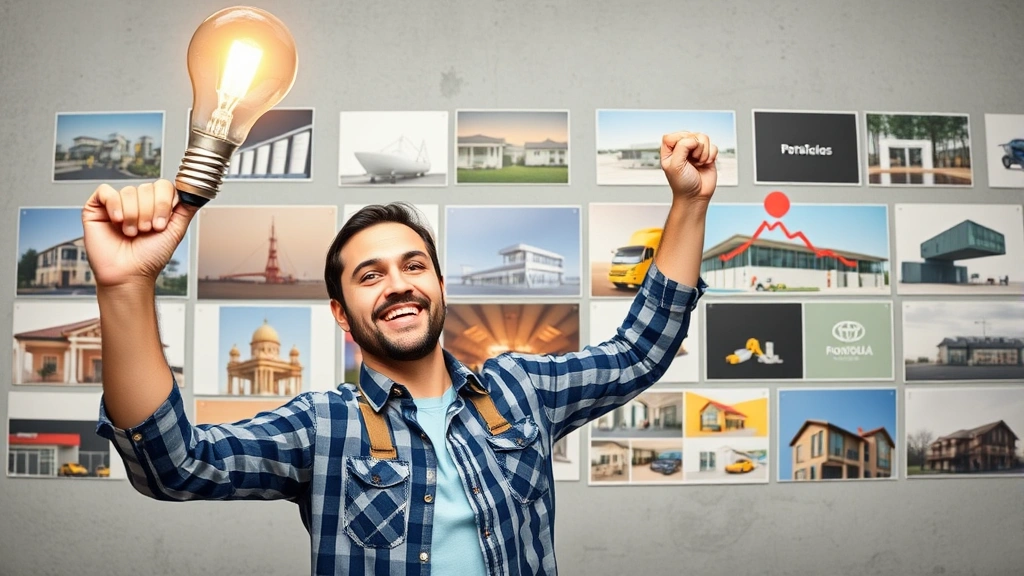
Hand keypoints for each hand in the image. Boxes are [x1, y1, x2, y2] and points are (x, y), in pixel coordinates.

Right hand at [81, 179, 197, 289]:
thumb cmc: (150, 257)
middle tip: (146, 231)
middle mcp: (137, 202)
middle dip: (149, 213)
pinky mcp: (97, 208)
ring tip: (131, 232)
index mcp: (155, 206)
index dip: (164, 203)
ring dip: (133, 215)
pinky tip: (117, 221)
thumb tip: (196, 192)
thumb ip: (186, 210)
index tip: (161, 225)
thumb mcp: (175, 231)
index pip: (163, 186)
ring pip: (128, 191)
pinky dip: (115, 206)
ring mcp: (117, 204)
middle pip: (146, 188)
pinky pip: (106, 192)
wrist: (129, 274)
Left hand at [660, 131, 717, 202]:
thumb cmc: (682, 184)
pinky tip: (705, 164)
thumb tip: (693, 139)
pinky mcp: (707, 154)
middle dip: (694, 148)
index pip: (673, 136)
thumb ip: (681, 147)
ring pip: (704, 138)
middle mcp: (682, 149)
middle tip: (692, 161)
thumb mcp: (675, 165)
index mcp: (669, 151)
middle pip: (691, 134)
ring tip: (699, 163)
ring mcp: (695, 151)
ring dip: (703, 152)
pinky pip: (713, 146)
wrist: (696, 196)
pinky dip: (711, 155)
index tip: (683, 153)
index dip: (680, 141)